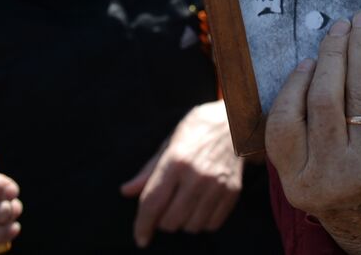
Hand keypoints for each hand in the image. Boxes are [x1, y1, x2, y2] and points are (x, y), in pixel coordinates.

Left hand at [119, 100, 243, 247]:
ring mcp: (216, 185)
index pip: (152, 203)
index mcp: (175, 161)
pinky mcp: (232, 192)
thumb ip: (148, 171)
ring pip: (190, 227)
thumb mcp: (169, 143)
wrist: (234, 124)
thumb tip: (126, 191)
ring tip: (184, 205)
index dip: (142, 225)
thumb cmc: (196, 132)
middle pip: (170, 221)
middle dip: (162, 221)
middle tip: (166, 208)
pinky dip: (202, 222)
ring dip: (183, 222)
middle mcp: (196, 176)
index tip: (140, 238)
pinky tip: (200, 206)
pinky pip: (210, 225)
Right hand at [266, 11, 360, 254]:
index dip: (294, 84)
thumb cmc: (350, 202)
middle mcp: (330, 175)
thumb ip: (305, 138)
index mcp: (299, 183)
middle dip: (333, 53)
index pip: (283, 122)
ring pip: (359, 92)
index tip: (308, 61)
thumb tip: (314, 69)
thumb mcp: (313, 182)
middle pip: (324, 98)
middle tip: (340, 27)